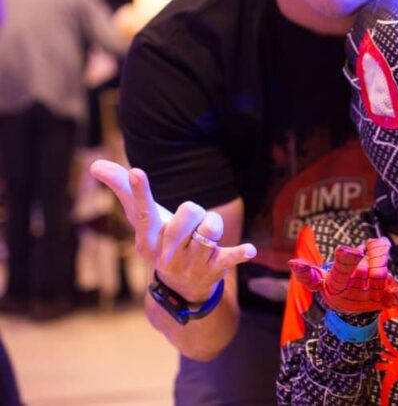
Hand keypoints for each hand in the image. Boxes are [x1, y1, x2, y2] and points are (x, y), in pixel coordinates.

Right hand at [90, 159, 255, 301]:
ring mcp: (190, 263)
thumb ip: (123, 190)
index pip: (143, 211)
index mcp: (147, 238)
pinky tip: (249, 250)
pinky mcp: (214, 269)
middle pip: (189, 211)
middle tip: (190, 224)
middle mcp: (166, 253)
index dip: (140, 191)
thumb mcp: (145, 219)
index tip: (137, 171)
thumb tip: (94, 164)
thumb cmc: (162, 240)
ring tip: (204, 238)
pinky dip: (240, 253)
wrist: (182, 287)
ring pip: (211, 227)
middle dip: (195, 211)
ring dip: (213, 226)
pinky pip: (229, 257)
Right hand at [289, 237, 397, 312]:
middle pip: (366, 269)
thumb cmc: (336, 286)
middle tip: (370, 249)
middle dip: (370, 258)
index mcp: (339, 283)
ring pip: (381, 275)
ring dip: (381, 262)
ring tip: (380, 250)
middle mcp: (358, 289)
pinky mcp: (389, 298)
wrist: (350, 312)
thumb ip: (308, 275)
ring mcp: (374, 294)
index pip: (342, 270)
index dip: (345, 261)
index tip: (348, 250)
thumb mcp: (320, 281)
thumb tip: (293, 263)